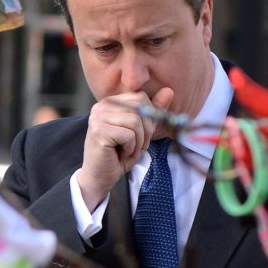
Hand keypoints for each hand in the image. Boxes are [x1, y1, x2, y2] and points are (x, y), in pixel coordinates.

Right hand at [74, 88, 176, 213]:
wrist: (100, 177)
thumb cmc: (119, 154)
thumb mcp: (141, 131)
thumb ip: (153, 111)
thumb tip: (169, 91)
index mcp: (110, 102)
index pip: (140, 97)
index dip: (148, 118)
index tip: (140, 135)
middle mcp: (102, 106)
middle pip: (140, 108)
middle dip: (145, 131)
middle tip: (136, 146)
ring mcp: (98, 117)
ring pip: (135, 122)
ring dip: (138, 142)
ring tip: (128, 150)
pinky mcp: (99, 131)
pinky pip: (129, 135)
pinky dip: (131, 149)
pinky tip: (120, 154)